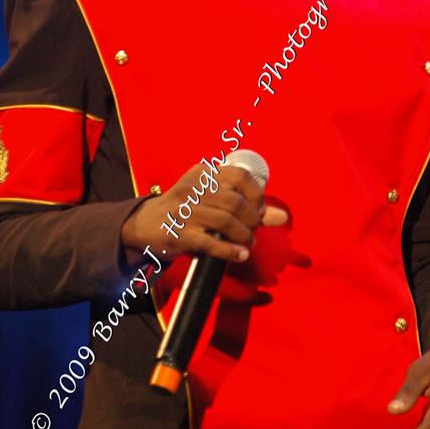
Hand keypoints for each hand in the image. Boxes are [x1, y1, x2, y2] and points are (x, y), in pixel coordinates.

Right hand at [121, 163, 286, 266]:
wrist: (146, 223)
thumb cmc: (188, 210)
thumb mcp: (214, 200)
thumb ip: (249, 207)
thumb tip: (283, 217)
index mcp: (203, 173)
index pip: (239, 176)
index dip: (256, 194)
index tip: (259, 210)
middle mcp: (193, 188)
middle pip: (235, 202)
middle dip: (252, 219)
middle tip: (253, 230)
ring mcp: (184, 211)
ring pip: (225, 221)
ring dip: (244, 236)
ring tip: (248, 243)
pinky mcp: (178, 234)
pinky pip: (210, 243)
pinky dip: (230, 251)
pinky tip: (240, 255)